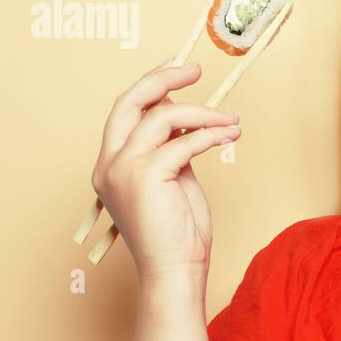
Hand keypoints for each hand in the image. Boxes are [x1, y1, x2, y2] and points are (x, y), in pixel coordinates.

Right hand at [89, 59, 241, 279]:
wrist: (175, 270)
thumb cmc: (178, 231)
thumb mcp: (174, 178)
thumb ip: (172, 146)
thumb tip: (183, 112)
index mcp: (111, 164)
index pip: (126, 110)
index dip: (152, 86)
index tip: (178, 70)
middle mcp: (109, 164)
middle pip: (129, 101)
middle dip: (162, 79)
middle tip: (195, 69)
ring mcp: (122, 170)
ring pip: (162, 118)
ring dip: (203, 114)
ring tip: (231, 121)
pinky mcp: (145, 177)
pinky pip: (184, 142)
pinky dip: (210, 135)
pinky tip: (229, 136)